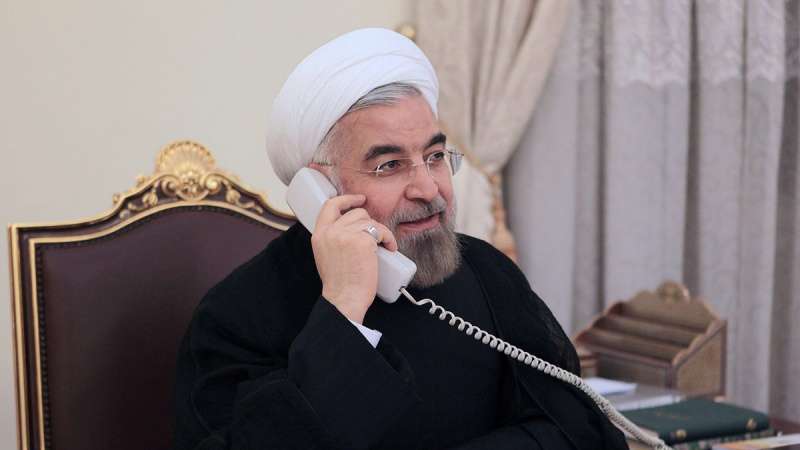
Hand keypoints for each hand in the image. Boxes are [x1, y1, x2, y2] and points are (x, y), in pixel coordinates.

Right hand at [311, 194, 397, 322]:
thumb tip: (352, 228)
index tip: (359, 199)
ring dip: (380, 232)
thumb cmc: (340, 283)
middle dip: (369, 223)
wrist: (344, 298)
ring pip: (370, 221)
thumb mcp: (326, 255)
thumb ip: (333, 239)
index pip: (330, 205)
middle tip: (375, 237)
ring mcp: (346, 235)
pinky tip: (390, 248)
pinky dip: (389, 239)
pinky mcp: (363, 241)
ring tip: (383, 246)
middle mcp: (331, 232)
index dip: (346, 199)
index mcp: (319, 235)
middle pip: (356, 213)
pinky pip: (381, 231)